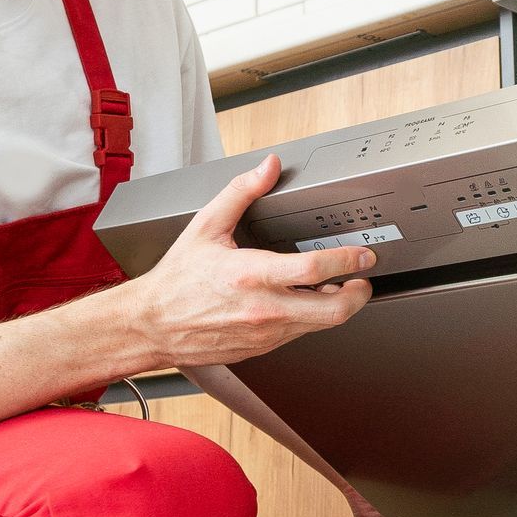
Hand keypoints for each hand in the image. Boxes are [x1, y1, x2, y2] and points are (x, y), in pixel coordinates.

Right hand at [129, 154, 375, 369]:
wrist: (153, 324)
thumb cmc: (177, 280)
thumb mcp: (206, 226)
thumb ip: (241, 192)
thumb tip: (267, 168)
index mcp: (251, 275)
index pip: (314, 269)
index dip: (347, 261)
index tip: (361, 254)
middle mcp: (263, 309)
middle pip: (332, 312)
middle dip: (357, 295)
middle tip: (363, 280)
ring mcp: (265, 333)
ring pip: (319, 326)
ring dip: (334, 307)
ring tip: (334, 288)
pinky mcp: (262, 348)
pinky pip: (298, 334)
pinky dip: (309, 318)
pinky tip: (302, 302)